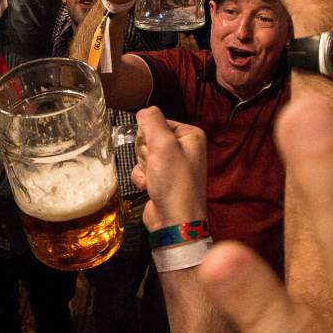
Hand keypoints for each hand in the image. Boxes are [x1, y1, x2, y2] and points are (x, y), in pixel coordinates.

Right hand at [131, 107, 206, 229]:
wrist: (174, 220)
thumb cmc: (173, 181)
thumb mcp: (163, 144)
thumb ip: (152, 121)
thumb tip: (143, 111)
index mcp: (190, 135)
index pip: (159, 122)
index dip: (150, 135)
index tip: (154, 148)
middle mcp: (184, 148)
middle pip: (149, 138)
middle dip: (146, 153)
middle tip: (155, 165)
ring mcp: (173, 166)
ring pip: (143, 154)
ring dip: (142, 167)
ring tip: (153, 178)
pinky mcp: (162, 180)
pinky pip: (142, 170)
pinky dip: (142, 179)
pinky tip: (149, 187)